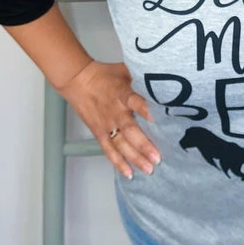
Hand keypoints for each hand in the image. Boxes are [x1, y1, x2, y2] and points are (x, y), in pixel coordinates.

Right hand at [58, 60, 159, 179]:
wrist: (77, 80)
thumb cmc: (105, 75)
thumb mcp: (125, 71)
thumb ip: (143, 78)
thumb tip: (166, 80)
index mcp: (123, 94)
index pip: (135, 101)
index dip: (145, 110)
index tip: (158, 118)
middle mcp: (115, 111)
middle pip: (130, 130)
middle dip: (144, 145)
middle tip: (157, 158)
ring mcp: (106, 124)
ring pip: (121, 144)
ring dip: (134, 158)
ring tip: (149, 169)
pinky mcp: (99, 133)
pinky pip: (109, 150)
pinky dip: (118, 162)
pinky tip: (129, 173)